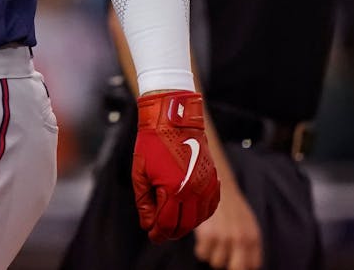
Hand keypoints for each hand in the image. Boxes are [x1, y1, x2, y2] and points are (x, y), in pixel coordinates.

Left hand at [132, 90, 219, 241]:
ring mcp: (206, 185)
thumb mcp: (140, 173)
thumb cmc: (153, 142)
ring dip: (185, 223)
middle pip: (184, 225)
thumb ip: (144, 202)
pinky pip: (211, 206)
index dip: (157, 233)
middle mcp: (193, 190)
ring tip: (172, 220)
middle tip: (160, 231)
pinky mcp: (213, 178)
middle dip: (170, 231)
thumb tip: (148, 223)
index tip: (152, 235)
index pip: (167, 224)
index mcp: (173, 190)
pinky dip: (201, 213)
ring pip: (199, 218)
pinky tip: (190, 211)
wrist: (173, 118)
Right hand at [193, 181, 261, 269]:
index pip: (253, 266)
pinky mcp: (208, 235)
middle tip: (222, 254)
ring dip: (212, 254)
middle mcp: (241, 239)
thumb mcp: (248, 224)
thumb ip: (249, 246)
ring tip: (213, 239)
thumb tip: (248, 266)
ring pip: (216, 263)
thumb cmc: (231, 207)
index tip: (234, 261)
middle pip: (236, 269)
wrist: (215, 184)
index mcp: (253, 238)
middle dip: (228, 264)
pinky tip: (204, 236)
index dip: (242, 266)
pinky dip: (201, 247)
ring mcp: (224, 238)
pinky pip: (202, 254)